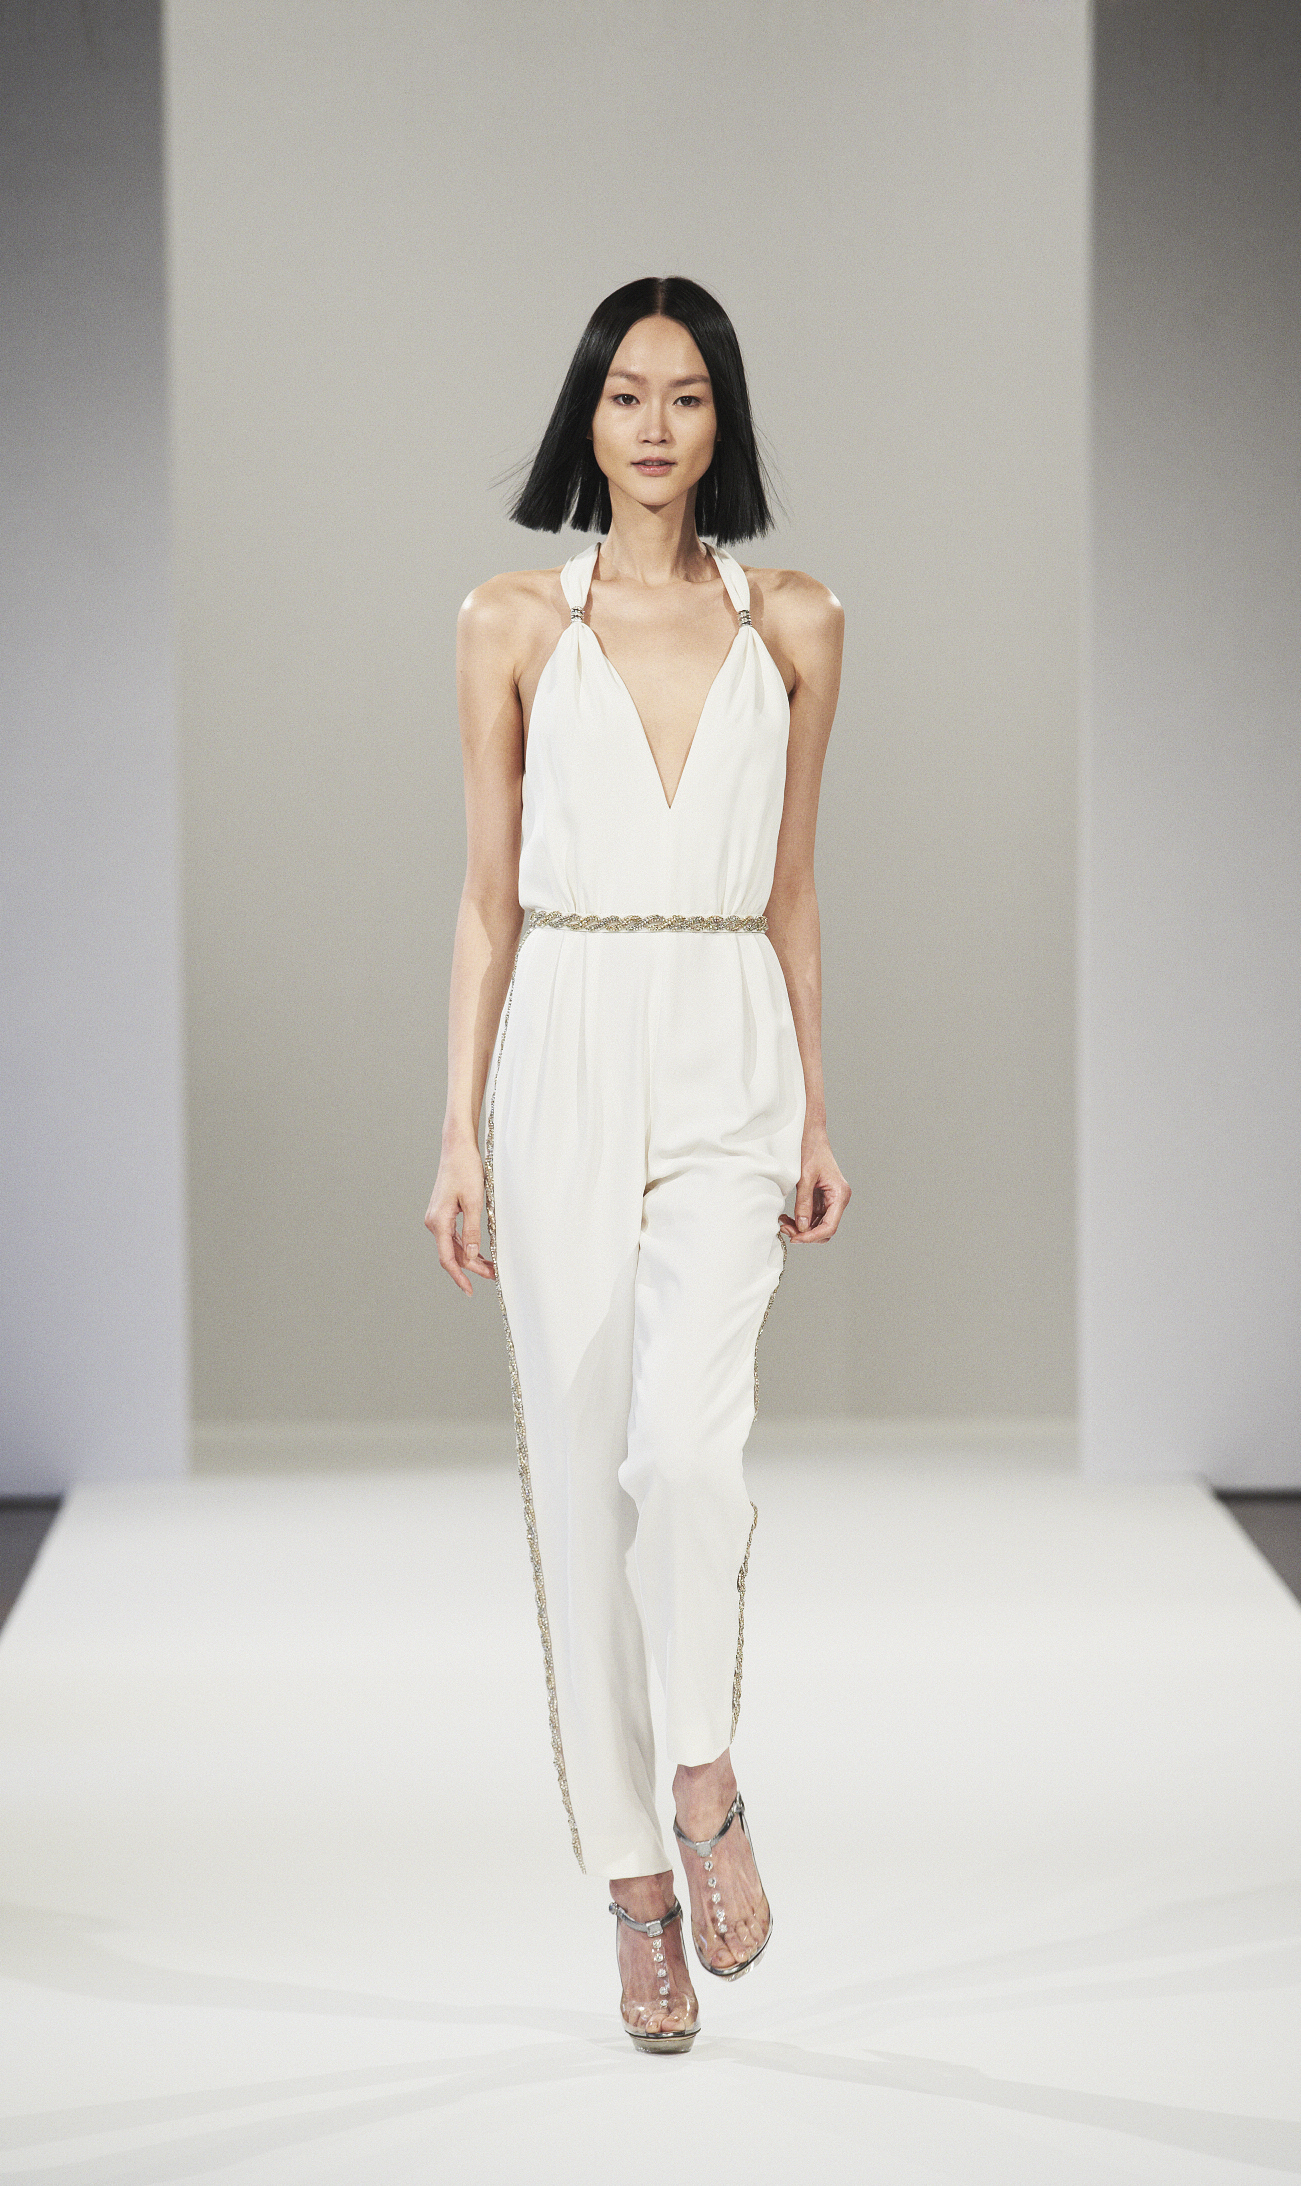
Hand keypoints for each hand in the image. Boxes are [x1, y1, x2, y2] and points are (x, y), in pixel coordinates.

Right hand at [424, 1138, 495, 1294]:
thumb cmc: (465, 1170)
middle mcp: (434, 1222)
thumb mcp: (473, 1202)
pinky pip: (454, 1236)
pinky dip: (467, 1246)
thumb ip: (472, 1231)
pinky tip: (480, 1252)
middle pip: (452, 1254)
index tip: (469, 1290)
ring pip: (454, 1246)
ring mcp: (438, 1218)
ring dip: (471, 1258)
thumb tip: (471, 1256)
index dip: (459, 1276)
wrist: (457, 1148)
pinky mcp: (444, 1213)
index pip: (448, 1258)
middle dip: (472, 1267)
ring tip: (491, 1267)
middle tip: (493, 1275)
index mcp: (438, 1222)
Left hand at [779, 1126, 850, 1243]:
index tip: (795, 1238)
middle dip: (806, 1234)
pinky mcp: (821, 1198)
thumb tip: (802, 1227)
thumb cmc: (810, 1149)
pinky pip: (813, 1216)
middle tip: (786, 1230)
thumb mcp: (805, 1177)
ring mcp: (830, 1199)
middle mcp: (838, 1199)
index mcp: (839, 1194)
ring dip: (802, 1229)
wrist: (810, 1133)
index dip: (812, 1236)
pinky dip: (801, 1220)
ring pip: (818, 1225)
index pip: (830, 1226)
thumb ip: (804, 1203)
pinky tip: (787, 1218)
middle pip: (825, 1229)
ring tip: (784, 1223)